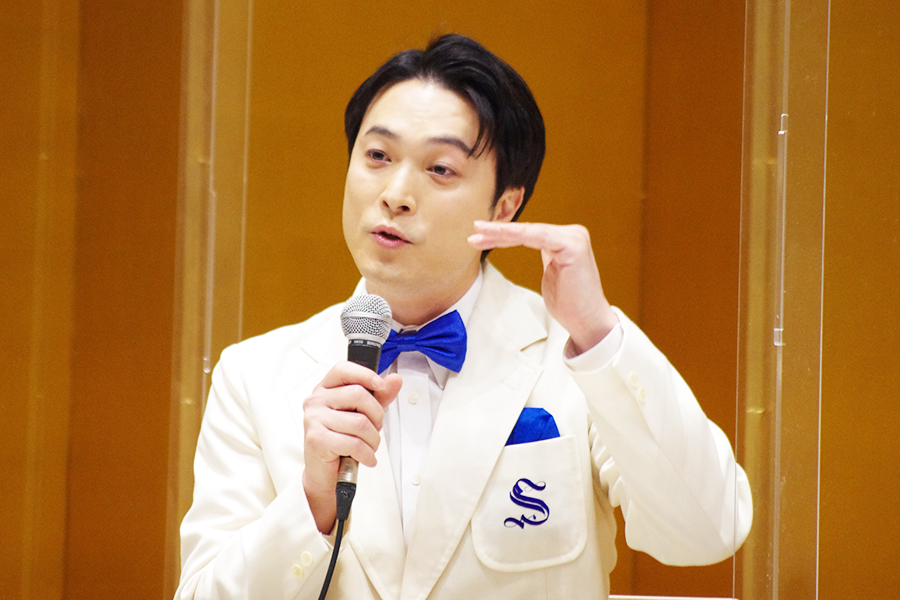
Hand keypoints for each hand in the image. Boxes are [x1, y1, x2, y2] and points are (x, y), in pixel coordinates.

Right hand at [301, 362, 401, 531]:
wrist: (324, 474)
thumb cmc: (342, 441)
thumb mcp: (363, 415)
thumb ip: (379, 396)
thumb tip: (395, 380)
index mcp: (325, 389)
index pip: (343, 369)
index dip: (365, 374)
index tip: (381, 385)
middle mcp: (316, 401)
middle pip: (358, 395)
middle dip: (376, 415)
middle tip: (375, 429)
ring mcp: (313, 419)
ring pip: (359, 422)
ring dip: (373, 439)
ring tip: (369, 446)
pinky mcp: (316, 439)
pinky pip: (353, 443)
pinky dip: (367, 454)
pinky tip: (366, 458)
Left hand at [468, 221, 618, 354]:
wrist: (588, 322)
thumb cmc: (569, 303)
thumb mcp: (552, 272)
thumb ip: (544, 254)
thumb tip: (525, 244)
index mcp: (566, 238)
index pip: (529, 234)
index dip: (502, 235)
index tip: (478, 237)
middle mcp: (572, 234)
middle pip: (527, 230)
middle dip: (498, 231)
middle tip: (473, 229)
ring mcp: (573, 238)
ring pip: (529, 231)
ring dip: (501, 232)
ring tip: (477, 233)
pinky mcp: (573, 246)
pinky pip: (538, 237)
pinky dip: (516, 235)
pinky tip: (497, 235)